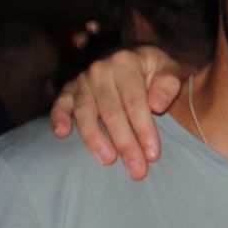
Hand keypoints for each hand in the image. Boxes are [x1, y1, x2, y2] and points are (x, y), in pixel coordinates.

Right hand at [48, 45, 186, 179]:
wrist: (130, 58)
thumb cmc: (152, 69)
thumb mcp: (168, 67)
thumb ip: (168, 83)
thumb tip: (156, 104)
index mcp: (125, 63)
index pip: (135, 102)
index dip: (144, 129)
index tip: (152, 155)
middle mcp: (100, 70)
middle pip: (112, 112)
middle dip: (125, 143)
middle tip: (136, 170)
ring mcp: (82, 80)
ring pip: (86, 112)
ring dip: (95, 139)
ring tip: (107, 160)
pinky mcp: (69, 90)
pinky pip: (60, 104)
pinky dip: (58, 117)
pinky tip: (62, 133)